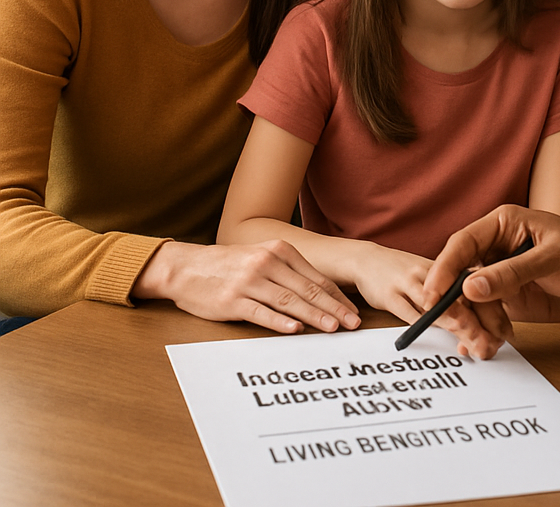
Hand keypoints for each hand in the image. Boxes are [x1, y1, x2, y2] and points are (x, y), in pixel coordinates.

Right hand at [132, 240, 361, 333]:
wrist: (186, 267)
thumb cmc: (229, 265)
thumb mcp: (262, 257)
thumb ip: (288, 271)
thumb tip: (320, 294)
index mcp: (280, 251)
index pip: (317, 278)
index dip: (337, 297)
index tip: (353, 312)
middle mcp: (267, 262)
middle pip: (308, 289)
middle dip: (334, 308)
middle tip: (353, 324)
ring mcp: (250, 281)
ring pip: (289, 301)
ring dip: (313, 316)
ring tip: (332, 328)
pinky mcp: (232, 300)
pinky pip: (260, 312)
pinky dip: (279, 321)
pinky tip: (294, 329)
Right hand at [351, 244, 503, 359]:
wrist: (367, 260)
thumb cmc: (407, 273)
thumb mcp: (437, 281)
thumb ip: (459, 299)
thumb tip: (486, 326)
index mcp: (448, 265)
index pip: (476, 284)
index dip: (491, 308)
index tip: (505, 333)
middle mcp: (432, 269)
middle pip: (461, 295)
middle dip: (479, 323)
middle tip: (494, 345)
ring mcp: (410, 279)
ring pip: (439, 303)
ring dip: (460, 326)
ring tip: (476, 345)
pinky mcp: (390, 293)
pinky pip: (410, 311)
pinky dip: (428, 326)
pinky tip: (444, 339)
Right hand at [422, 205, 559, 340]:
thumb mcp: (553, 258)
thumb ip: (512, 272)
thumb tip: (470, 288)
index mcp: (502, 224)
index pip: (463, 243)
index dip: (444, 268)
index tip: (433, 294)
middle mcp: (494, 248)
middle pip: (460, 274)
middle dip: (458, 304)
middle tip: (462, 328)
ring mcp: (497, 275)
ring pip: (470, 300)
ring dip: (475, 323)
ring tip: (488, 342)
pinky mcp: (504, 298)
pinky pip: (484, 314)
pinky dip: (483, 331)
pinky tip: (485, 344)